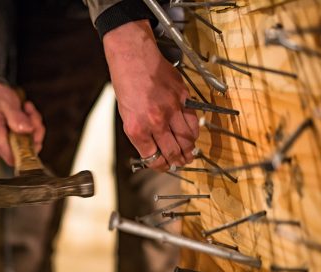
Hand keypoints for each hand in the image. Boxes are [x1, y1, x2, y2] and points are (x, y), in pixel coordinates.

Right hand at [0, 79, 44, 165]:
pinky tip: (23, 112)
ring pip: (27, 143)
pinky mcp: (5, 140)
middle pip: (26, 150)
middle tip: (30, 112)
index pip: (18, 158)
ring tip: (25, 108)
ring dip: (32, 124)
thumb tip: (28, 130)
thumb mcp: (5, 102)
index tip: (33, 127)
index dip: (32, 145)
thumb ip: (16, 117)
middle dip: (34, 130)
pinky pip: (23, 138)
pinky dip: (27, 124)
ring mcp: (1, 144)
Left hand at [103, 20, 198, 170]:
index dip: (160, 166)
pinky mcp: (183, 97)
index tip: (164, 165)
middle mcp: (155, 122)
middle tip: (181, 162)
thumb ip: (141, 134)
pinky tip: (192, 134)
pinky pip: (193, 120)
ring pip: (188, 139)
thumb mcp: (126, 114)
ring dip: (189, 149)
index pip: (154, 158)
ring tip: (189, 152)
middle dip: (178, 161)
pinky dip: (194, 131)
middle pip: (173, 152)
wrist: (133, 56)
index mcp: (137, 128)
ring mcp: (171, 109)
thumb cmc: (126, 84)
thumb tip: (154, 149)